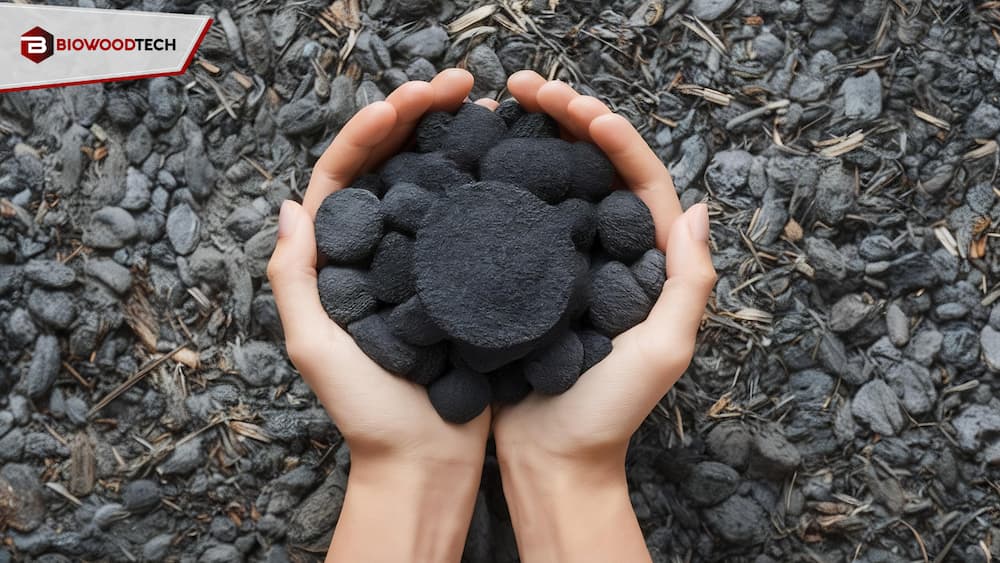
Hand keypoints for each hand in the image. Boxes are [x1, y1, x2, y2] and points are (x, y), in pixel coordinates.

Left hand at [267, 69, 489, 561]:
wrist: (427, 458)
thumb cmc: (368, 411)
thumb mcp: (317, 347)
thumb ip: (296, 279)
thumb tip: (289, 205)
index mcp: (338, 256)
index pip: (346, 173)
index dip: (372, 128)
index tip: (408, 101)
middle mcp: (380, 249)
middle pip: (392, 163)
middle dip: (420, 114)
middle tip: (460, 85)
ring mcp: (424, 260)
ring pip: (434, 182)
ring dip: (455, 137)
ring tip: (488, 106)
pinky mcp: (463, 277)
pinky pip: (471, 219)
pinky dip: (487, 184)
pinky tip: (511, 160)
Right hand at [491, 71, 716, 561]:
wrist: (551, 458)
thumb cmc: (608, 413)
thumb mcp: (663, 351)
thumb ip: (689, 283)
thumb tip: (696, 207)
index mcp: (646, 261)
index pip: (637, 178)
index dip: (612, 135)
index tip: (575, 109)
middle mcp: (606, 252)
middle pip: (594, 167)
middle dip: (567, 118)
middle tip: (525, 88)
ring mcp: (563, 262)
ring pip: (554, 183)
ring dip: (534, 139)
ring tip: (501, 106)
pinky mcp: (524, 277)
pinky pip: (517, 218)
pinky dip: (502, 182)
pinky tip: (477, 160)